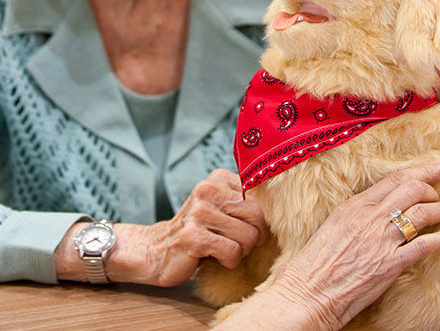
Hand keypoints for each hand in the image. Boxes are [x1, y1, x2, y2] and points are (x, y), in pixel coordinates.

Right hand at [62, 168, 266, 286]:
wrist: (155, 250)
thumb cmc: (198, 231)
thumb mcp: (221, 207)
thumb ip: (246, 201)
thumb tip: (284, 205)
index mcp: (218, 179)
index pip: (261, 196)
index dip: (261, 219)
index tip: (247, 227)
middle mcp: (207, 189)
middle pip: (258, 216)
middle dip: (253, 237)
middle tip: (236, 242)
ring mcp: (198, 212)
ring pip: (248, 236)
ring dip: (241, 251)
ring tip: (223, 249)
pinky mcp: (193, 236)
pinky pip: (232, 252)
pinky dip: (229, 261)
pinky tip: (214, 258)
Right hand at [217, 162, 439, 330]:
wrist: (306, 293)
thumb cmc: (313, 267)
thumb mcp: (331, 230)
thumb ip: (355, 218)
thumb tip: (373, 214)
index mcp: (352, 207)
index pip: (391, 181)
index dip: (416, 171)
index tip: (433, 166)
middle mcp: (368, 218)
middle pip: (410, 188)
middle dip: (433, 180)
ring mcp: (380, 240)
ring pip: (422, 212)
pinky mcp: (390, 263)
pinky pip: (427, 244)